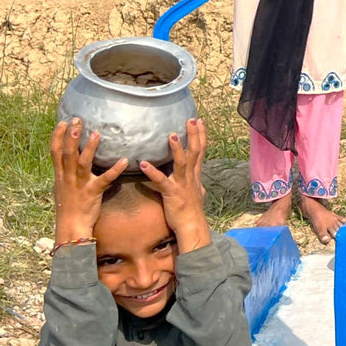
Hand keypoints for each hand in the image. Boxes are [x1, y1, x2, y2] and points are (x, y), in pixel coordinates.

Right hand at [51, 119, 127, 243]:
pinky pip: (105, 179)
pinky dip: (115, 169)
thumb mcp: (62, 187)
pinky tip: (124, 160)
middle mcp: (68, 177)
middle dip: (71, 136)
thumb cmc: (69, 207)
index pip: (55, 152)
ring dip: (90, 148)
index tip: (63, 121)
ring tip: (97, 134)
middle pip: (67, 153)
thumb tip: (67, 161)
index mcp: (60, 175)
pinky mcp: (93, 192)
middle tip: (77, 120)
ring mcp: (80, 185)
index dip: (57, 136)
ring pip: (83, 163)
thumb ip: (66, 173)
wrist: (71, 227)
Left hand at [140, 119, 210, 253]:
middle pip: (195, 152)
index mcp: (195, 175)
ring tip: (171, 135)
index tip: (200, 121)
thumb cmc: (192, 212)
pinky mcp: (171, 194)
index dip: (201, 135)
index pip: (200, 151)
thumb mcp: (198, 194)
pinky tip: (144, 163)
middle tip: (191, 119)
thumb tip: (200, 183)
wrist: (192, 227)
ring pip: (181, 163)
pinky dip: (153, 172)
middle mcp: (191, 177)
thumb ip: (196, 184)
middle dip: (194, 135)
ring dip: (177, 149)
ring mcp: (182, 185)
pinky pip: (161, 181)